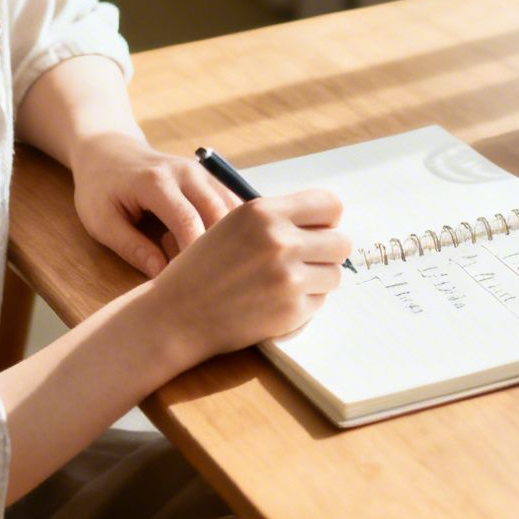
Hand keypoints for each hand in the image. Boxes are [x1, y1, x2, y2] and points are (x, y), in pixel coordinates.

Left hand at [70, 133, 236, 276]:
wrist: (109, 151)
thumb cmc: (100, 188)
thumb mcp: (101, 221)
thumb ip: (131, 247)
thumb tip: (161, 275)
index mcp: (155, 182)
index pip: (187, 221)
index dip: (192, 255)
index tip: (187, 283)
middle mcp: (186, 172)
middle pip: (218, 214)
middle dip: (216, 249)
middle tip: (205, 280)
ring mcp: (202, 172)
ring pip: (233, 209)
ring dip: (229, 239)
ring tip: (212, 265)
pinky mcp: (210, 178)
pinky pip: (234, 205)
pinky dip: (233, 228)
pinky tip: (219, 248)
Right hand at [145, 190, 351, 358]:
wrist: (177, 313)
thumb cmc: (204, 268)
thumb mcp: (235, 225)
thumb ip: (278, 218)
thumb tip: (328, 223)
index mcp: (263, 212)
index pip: (330, 205)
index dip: (327, 220)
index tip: (316, 231)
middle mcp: (278, 240)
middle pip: (341, 241)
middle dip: (327, 253)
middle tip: (305, 262)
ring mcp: (287, 277)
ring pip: (334, 274)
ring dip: (316, 280)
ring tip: (284, 284)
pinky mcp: (291, 310)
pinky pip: (319, 301)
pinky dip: (304, 304)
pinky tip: (274, 303)